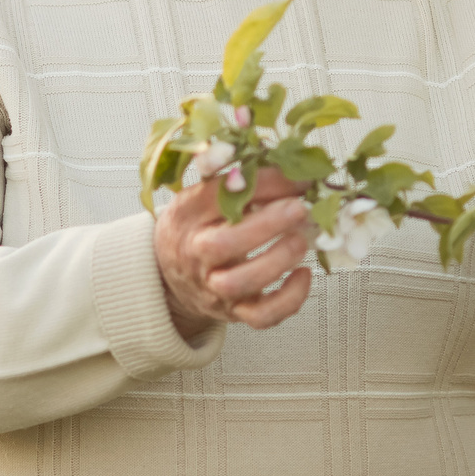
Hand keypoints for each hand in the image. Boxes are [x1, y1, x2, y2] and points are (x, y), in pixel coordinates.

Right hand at [153, 165, 315, 338]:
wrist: (170, 276)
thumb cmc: (194, 228)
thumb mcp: (199, 196)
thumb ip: (230, 178)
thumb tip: (281, 159)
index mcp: (187, 217)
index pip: (216, 196)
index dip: (260, 184)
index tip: (293, 175)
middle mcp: (196, 254)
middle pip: (223, 244)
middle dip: (266, 225)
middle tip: (298, 207)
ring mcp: (215, 287)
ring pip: (242, 283)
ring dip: (278, 260)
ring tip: (302, 238)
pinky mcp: (235, 311)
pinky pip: (261, 316)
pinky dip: (289, 299)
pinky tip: (304, 274)